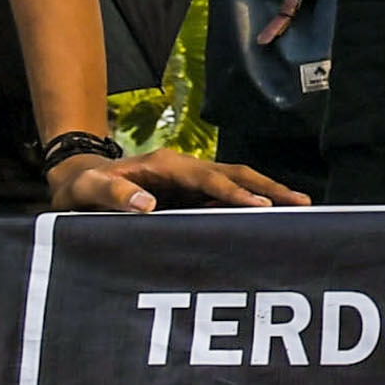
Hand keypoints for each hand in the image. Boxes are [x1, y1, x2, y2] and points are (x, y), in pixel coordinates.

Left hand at [48, 150, 307, 213]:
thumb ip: (116, 194)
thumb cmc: (84, 188)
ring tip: (299, 208)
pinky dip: (251, 204)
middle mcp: (186, 169)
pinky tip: (270, 218)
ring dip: (268, 194)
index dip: (236, 193)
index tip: (262, 208)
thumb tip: (148, 205)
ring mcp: (192, 181)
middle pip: (237, 174)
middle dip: (270, 188)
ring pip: (238, 183)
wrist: (81, 181)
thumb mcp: (90, 191)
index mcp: (167, 166)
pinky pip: (227, 197)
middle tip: (303, 203)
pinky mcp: (192, 194)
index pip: (211, 179)